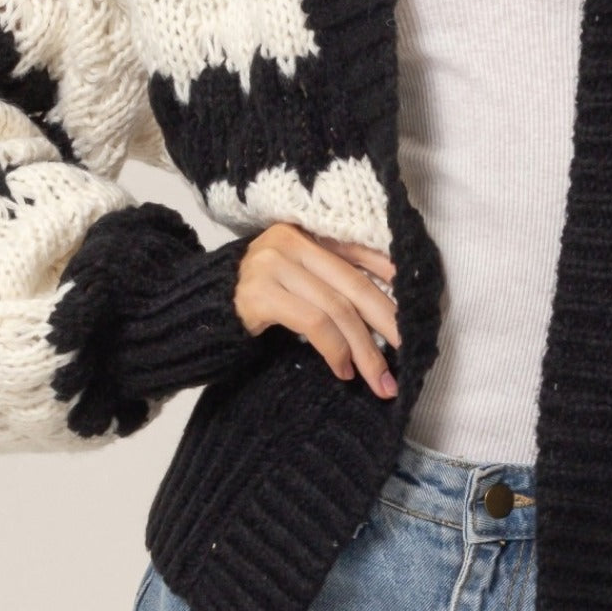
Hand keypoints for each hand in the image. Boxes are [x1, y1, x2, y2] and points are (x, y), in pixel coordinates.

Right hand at [233, 222, 400, 398]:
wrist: (197, 309)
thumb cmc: (254, 296)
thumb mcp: (294, 277)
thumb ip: (329, 278)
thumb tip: (386, 296)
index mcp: (303, 233)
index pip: (356, 252)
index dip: (388, 276)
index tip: (414, 306)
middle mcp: (289, 241)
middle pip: (352, 284)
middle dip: (386, 323)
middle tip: (407, 352)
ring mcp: (273, 265)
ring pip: (337, 308)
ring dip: (363, 349)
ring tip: (377, 378)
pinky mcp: (259, 294)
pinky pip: (312, 322)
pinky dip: (334, 350)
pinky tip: (342, 370)